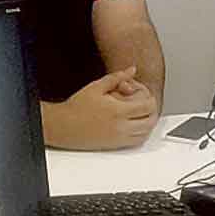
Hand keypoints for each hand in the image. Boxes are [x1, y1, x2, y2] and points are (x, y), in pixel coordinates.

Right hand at [42, 67, 159, 149]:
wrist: (62, 125)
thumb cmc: (76, 107)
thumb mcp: (96, 86)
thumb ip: (117, 77)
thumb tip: (131, 70)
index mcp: (117, 111)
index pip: (147, 107)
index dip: (150, 99)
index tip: (145, 96)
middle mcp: (120, 126)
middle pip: (150, 121)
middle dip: (152, 111)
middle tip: (147, 105)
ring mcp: (118, 138)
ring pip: (145, 133)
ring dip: (148, 123)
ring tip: (142, 115)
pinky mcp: (114, 145)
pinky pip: (136, 142)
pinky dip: (141, 134)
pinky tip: (135, 126)